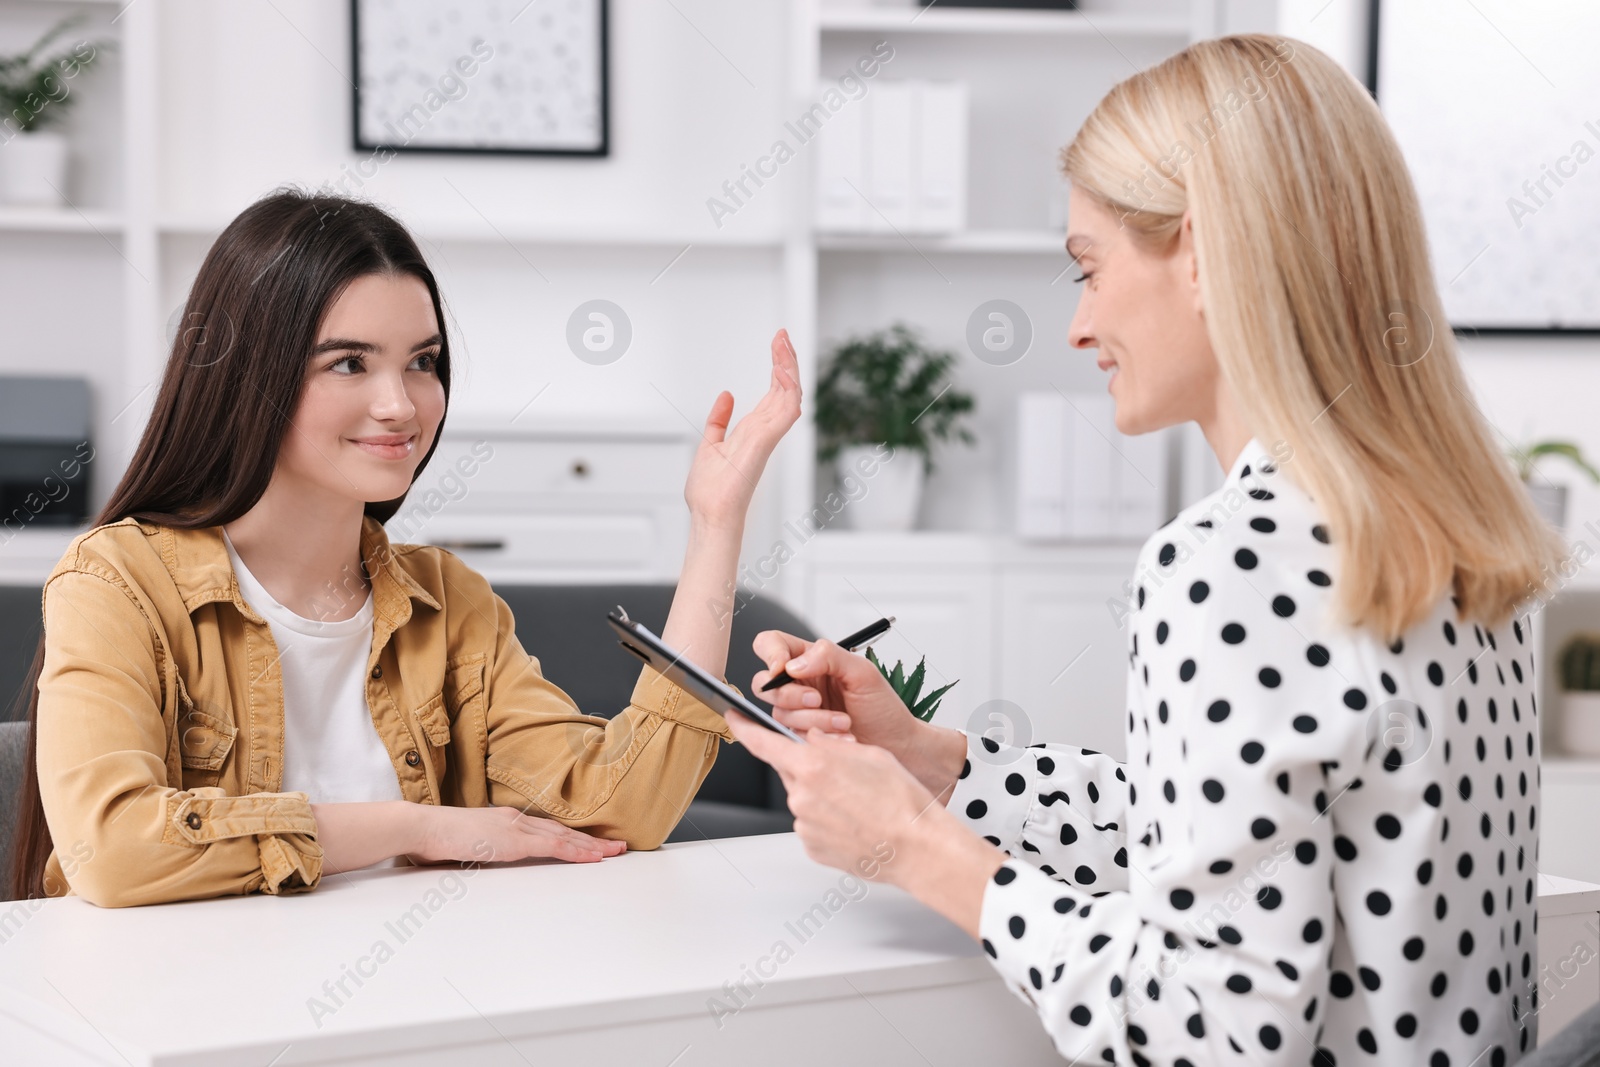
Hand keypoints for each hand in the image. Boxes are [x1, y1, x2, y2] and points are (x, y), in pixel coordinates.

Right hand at [406, 805, 625, 865]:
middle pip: (563, 832)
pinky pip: (552, 846)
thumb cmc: (438, 838)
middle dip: (593, 841)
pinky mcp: (513, 840)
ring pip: (564, 838)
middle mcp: (516, 820)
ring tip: (615, 853)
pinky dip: (575, 852)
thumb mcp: (469, 846)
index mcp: (507, 821)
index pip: (548, 830)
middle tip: (619, 847)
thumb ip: (486, 850)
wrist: (423, 827)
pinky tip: (592, 858)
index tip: (594, 845)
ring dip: (592, 847)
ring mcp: (516, 828)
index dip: (574, 838)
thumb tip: (492, 860)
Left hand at [682, 329, 801, 530]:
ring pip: (789, 395)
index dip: (778, 367)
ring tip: (782, 343)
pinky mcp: (766, 442)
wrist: (710, 513)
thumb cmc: (711, 492)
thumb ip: (719, 421)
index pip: (774, 392)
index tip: (777, 344)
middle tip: (782, 335)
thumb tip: (724, 396)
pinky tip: (782, 368)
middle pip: (785, 388)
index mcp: (755, 431)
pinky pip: (786, 411)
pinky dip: (788, 388)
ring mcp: (768, 436)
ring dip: (788, 367)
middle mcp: (765, 431)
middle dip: (786, 360)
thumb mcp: (710, 444)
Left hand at [728, 711, 1005, 939]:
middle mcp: (802, 795)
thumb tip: (813, 740)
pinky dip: (828, 820)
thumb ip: (832, 744)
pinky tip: (854, 821)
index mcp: (813, 765)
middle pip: (791, 770)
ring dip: (823, 795)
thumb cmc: (902, 802)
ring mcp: (805, 824)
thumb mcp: (870, 754)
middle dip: (810, 767)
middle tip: (845, 775)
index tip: (733, 716)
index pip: (763, 742)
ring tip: (859, 803)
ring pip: (804, 799)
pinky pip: (812, 824)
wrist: (918, 849)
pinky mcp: (812, 847)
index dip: (744, 726)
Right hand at [752, 631, 964, 796]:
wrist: (897, 744)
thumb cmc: (883, 707)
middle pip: (764, 683)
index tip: (782, 668)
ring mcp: (799, 712)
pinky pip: (791, 736)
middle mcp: (800, 684)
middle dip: (790, 695)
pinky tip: (841, 737)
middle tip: (817, 699)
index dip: (770, 654)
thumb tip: (794, 663)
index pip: (772, 645)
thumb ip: (829, 656)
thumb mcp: (862, 672)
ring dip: (811, 719)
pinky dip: (816, 737)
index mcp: (811, 660)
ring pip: (778, 713)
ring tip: (842, 722)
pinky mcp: (801, 736)